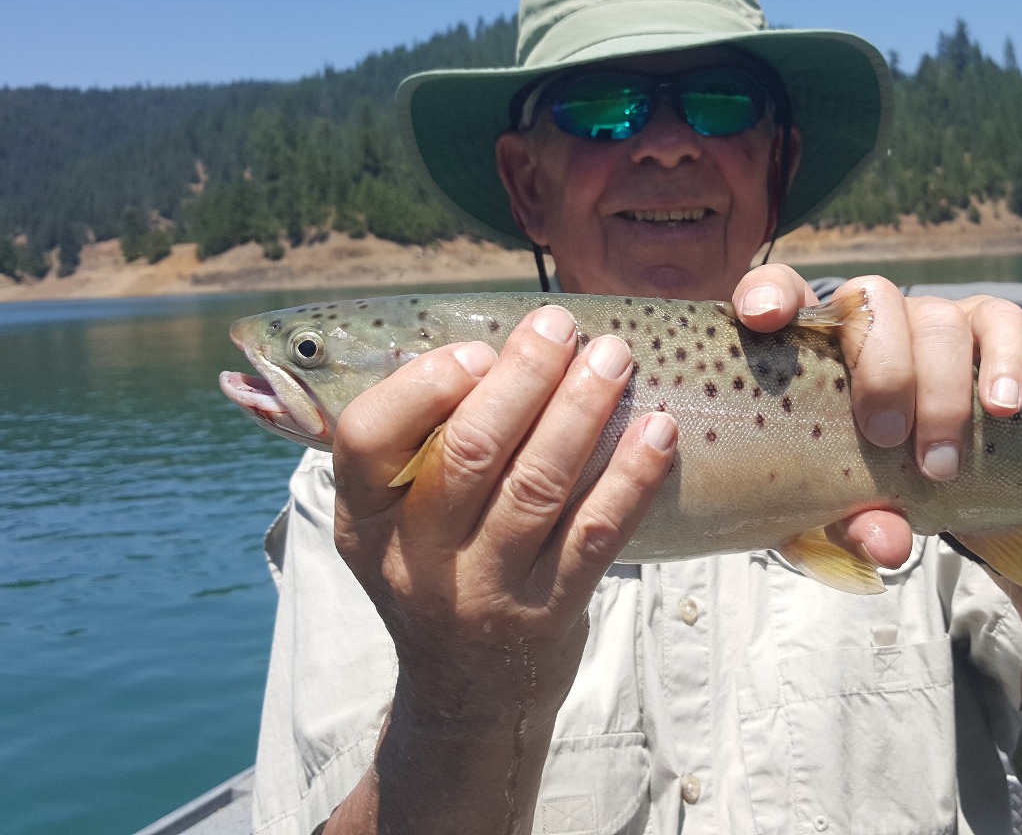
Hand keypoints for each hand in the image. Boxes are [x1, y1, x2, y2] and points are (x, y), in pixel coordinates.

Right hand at [327, 304, 676, 725]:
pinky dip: (630, 476)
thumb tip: (502, 344)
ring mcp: (484, 593)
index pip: (368, 438)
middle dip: (524, 376)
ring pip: (537, 485)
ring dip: (581, 411)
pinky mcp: (548, 615)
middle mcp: (416, 559)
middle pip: (470, 452)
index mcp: (364, 520)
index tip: (479, 349)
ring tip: (613, 358)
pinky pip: (595, 533)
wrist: (468, 696)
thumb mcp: (395, 523)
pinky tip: (657, 431)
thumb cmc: (439, 573)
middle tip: (562, 325)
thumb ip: (421, 445)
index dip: (425, 385)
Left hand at [731, 265, 1021, 566]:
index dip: (770, 292)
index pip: (781, 289)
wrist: (945, 493)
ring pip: (938, 319)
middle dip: (882, 370)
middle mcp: (867, 320)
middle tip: (886, 439)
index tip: (761, 320)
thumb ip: (852, 526)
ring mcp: (928, 319)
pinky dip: (1007, 361)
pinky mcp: (987, 328)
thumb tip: (887, 543)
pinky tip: (1001, 408)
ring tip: (939, 465)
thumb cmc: (866, 491)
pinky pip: (1003, 322)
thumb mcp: (843, 518)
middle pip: (871, 300)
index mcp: (810, 350)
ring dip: (941, 394)